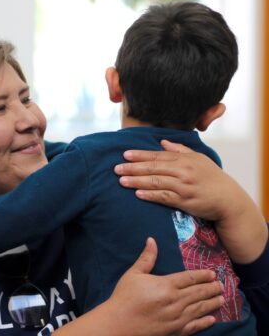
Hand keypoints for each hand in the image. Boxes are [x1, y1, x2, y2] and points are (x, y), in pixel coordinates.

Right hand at [54, 238, 222, 335]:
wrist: (119, 323)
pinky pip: (194, 327)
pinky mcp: (174, 332)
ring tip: (221, 299)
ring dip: (211, 303)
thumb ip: (146, 258)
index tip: (213, 273)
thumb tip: (152, 240)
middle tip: (222, 285)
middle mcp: (175, 302)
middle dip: (211, 288)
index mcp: (166, 285)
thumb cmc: (125, 296)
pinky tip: (211, 319)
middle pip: (197, 293)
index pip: (189, 278)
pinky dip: (204, 323)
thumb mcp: (134, 274)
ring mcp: (176, 318)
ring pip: (199, 309)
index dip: (202, 275)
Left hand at [114, 140, 232, 219]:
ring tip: (121, 181)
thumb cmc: (211, 176)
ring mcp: (183, 186)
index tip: (125, 154)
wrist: (228, 198)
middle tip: (116, 168)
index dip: (140, 155)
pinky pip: (164, 198)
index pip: (157, 155)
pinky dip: (150, 195)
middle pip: (153, 168)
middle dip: (133, 168)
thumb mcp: (198, 158)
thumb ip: (179, 149)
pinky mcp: (184, 201)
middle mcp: (182, 171)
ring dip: (137, 181)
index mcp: (184, 159)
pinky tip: (138, 194)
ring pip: (156, 182)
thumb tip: (162, 142)